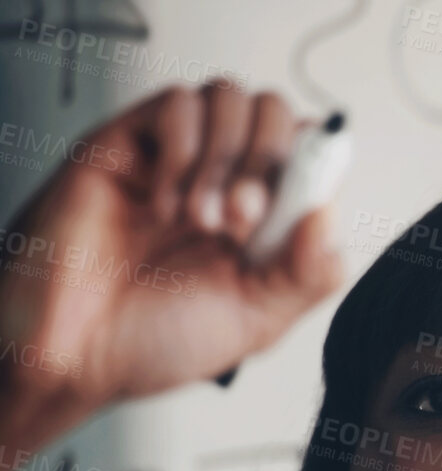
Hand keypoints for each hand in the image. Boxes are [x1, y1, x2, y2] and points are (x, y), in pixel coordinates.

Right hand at [0, 81, 346, 452]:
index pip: (311, 151)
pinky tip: (165, 205)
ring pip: (228, 97)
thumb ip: (307, 274)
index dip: (317, 168)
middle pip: (274, 111)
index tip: (302, 212)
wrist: (69, 360)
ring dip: (227, 157)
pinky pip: (174, 105)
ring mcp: (171, 159)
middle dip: (271, 159)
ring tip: (203, 221)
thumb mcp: (257, 321)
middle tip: (244, 220)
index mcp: (262, 217)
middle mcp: (219, 179)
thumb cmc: (151, 342)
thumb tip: (330, 215)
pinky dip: (182, 152)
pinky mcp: (123, 146)